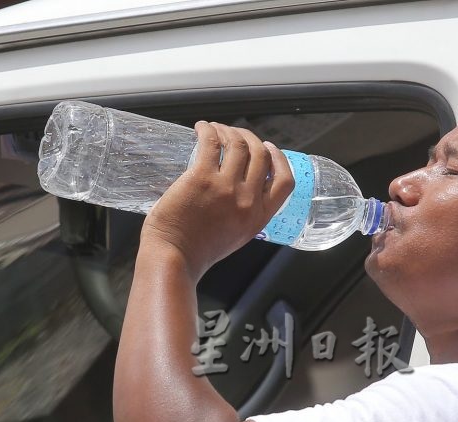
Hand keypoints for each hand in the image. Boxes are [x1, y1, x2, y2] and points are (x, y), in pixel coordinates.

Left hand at [140, 121, 294, 278]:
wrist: (173, 258)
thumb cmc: (197, 251)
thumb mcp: (236, 235)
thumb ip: (244, 214)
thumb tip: (241, 189)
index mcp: (259, 217)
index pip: (284, 181)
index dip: (279, 159)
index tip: (269, 148)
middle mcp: (247, 201)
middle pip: (261, 156)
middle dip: (250, 138)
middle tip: (235, 134)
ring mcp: (225, 188)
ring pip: (239, 144)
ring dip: (228, 130)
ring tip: (215, 129)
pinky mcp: (201, 178)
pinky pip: (211, 143)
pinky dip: (208, 130)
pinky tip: (201, 128)